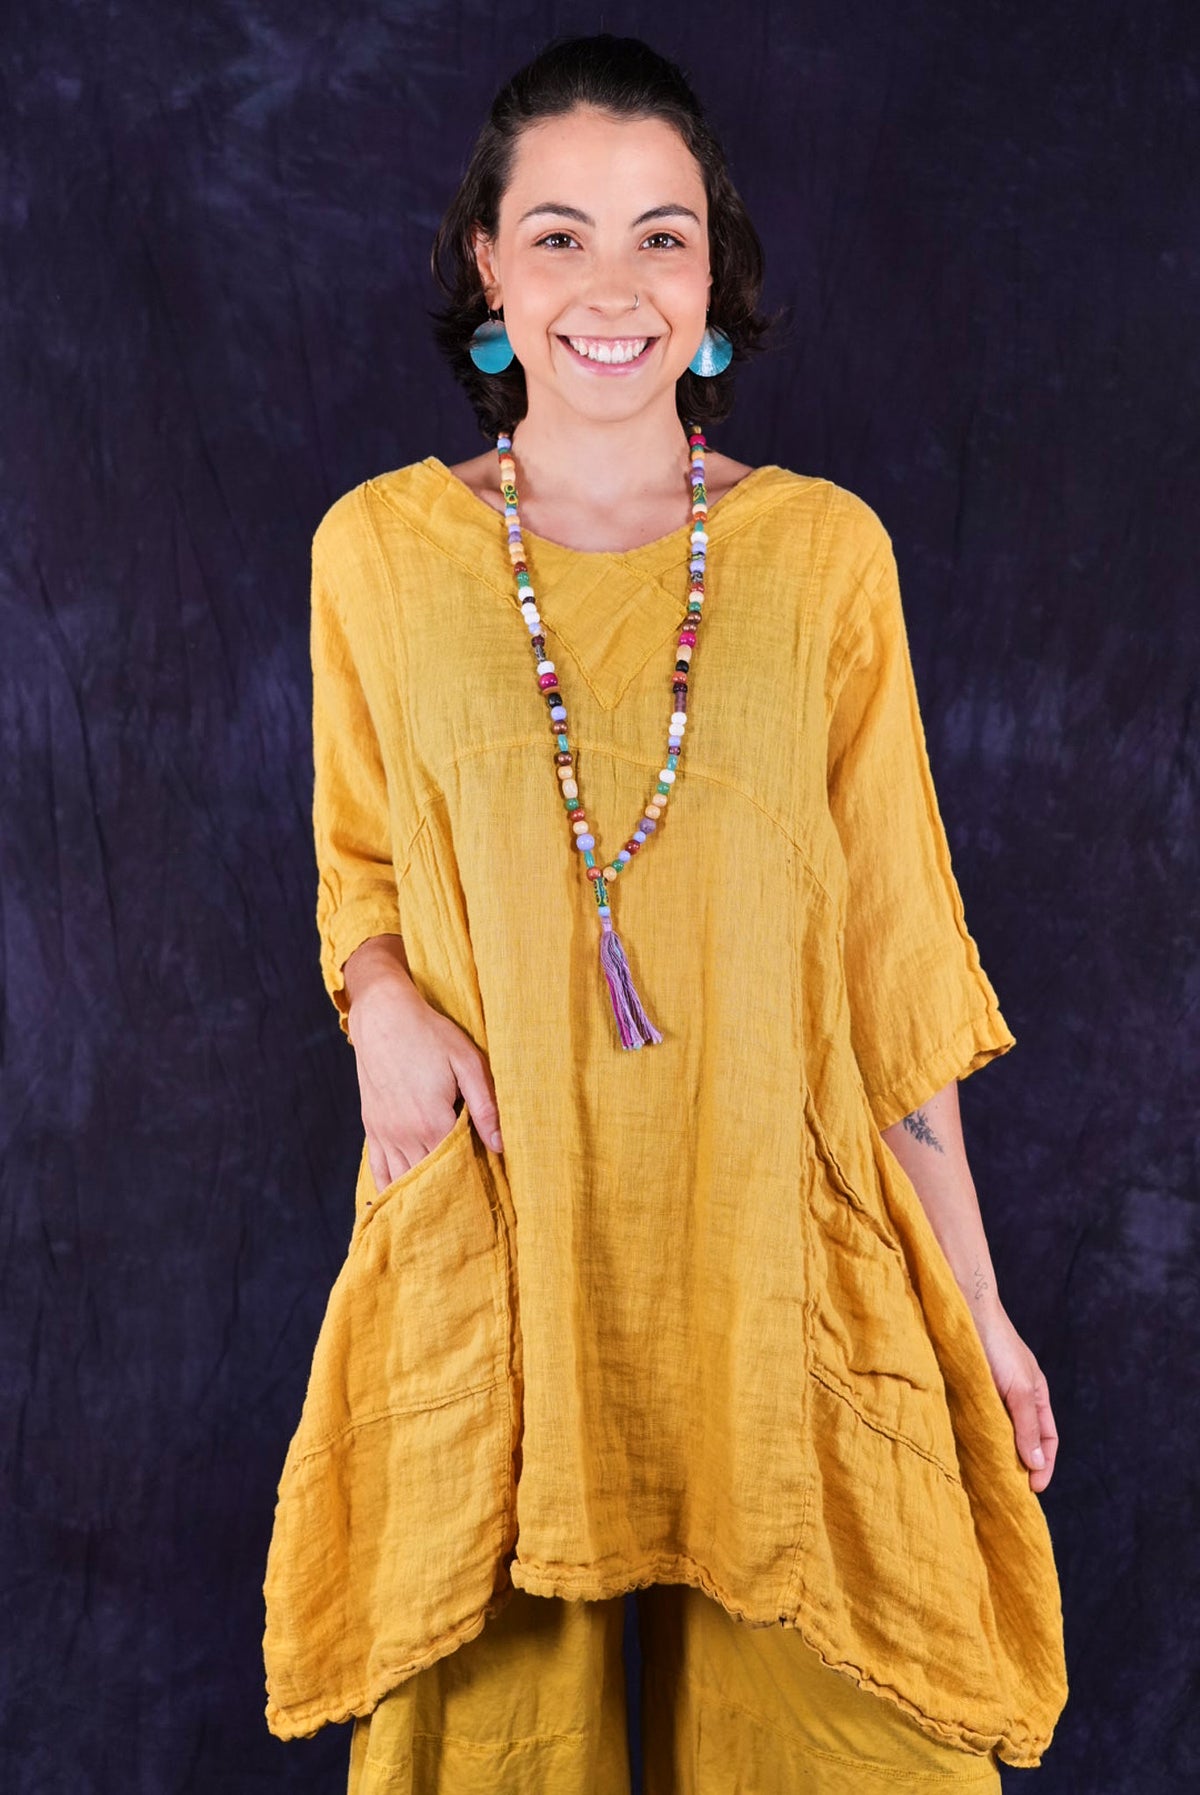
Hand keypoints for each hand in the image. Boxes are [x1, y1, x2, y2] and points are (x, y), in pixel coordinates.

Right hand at [344, 951, 504, 1193]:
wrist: (382, 1015)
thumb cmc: (429, 1034)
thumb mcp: (466, 1061)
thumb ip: (485, 1105)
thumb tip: (501, 1145)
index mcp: (433, 1121)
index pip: (457, 1167)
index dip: (473, 1182)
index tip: (489, 1198)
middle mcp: (405, 1134)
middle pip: (430, 1178)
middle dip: (449, 1194)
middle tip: (468, 1217)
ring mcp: (385, 1133)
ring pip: (403, 1179)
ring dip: (420, 1197)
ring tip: (439, 1219)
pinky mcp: (371, 1127)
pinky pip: (378, 1169)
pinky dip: (390, 1189)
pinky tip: (399, 1206)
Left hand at [971, 1299, 1058, 1493]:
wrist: (966, 1309)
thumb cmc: (997, 1344)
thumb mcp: (1018, 1388)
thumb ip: (1027, 1426)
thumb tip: (1036, 1465)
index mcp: (1036, 1396)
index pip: (1048, 1440)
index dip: (1044, 1466)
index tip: (1033, 1490)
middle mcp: (1017, 1397)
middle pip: (1024, 1439)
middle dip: (1020, 1465)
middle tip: (1008, 1490)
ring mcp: (994, 1393)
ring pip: (1001, 1431)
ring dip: (997, 1453)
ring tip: (987, 1477)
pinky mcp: (971, 1388)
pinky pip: (980, 1419)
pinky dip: (978, 1437)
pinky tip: (967, 1449)